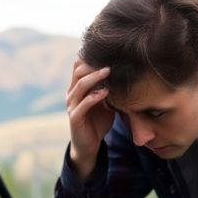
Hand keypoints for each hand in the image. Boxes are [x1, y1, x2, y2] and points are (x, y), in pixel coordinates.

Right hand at [65, 59, 113, 181]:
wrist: (89, 145)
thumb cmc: (98, 121)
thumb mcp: (106, 102)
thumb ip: (109, 88)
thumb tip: (126, 73)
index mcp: (77, 88)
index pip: (78, 66)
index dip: (90, 57)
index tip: (108, 53)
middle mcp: (71, 94)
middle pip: (78, 71)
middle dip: (93, 64)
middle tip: (110, 59)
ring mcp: (71, 106)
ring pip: (80, 86)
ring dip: (94, 77)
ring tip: (108, 71)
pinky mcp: (74, 118)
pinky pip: (82, 105)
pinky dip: (94, 97)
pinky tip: (106, 92)